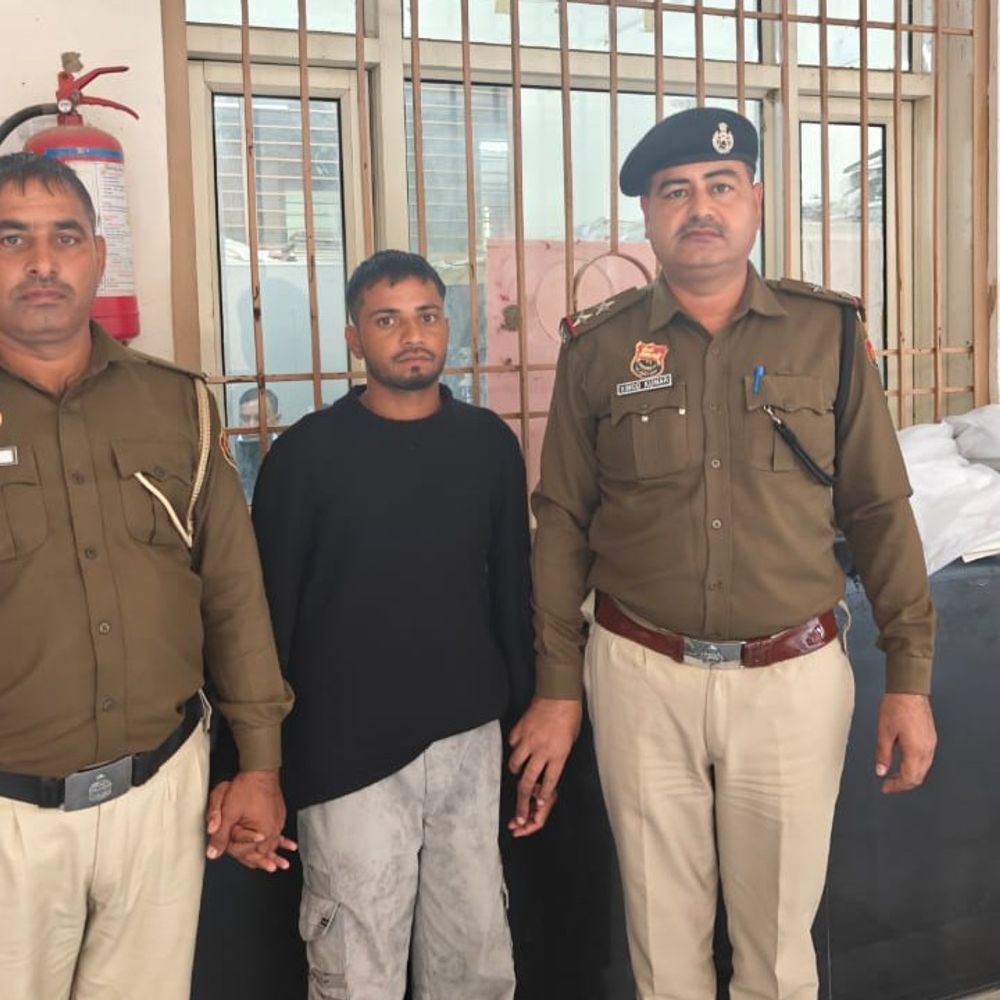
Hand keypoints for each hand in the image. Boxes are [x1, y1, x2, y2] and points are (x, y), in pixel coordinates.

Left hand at [205, 770, 296, 871]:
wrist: (260, 770)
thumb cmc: (246, 788)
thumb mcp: (228, 812)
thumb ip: (220, 835)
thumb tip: (212, 853)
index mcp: (262, 831)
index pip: (247, 852)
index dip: (235, 852)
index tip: (229, 851)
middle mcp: (273, 829)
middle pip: (263, 850)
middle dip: (260, 858)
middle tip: (268, 868)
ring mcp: (278, 822)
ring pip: (273, 843)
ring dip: (274, 853)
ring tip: (279, 865)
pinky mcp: (279, 816)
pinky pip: (279, 833)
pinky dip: (281, 841)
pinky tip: (289, 846)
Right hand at [507, 696, 582, 836]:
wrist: (559, 693)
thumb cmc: (570, 716)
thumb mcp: (571, 742)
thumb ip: (559, 758)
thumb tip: (547, 772)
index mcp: (558, 754)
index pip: (549, 782)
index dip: (543, 797)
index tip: (538, 807)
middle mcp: (542, 750)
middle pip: (527, 781)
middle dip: (522, 802)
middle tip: (518, 815)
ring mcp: (528, 739)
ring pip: (514, 765)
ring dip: (516, 772)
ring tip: (518, 772)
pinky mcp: (519, 729)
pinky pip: (512, 745)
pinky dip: (514, 749)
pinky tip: (519, 748)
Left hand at [875, 693, 936, 793]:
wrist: (909, 690)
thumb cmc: (896, 707)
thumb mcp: (884, 732)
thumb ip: (883, 754)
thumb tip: (881, 771)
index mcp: (916, 750)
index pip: (909, 778)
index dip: (897, 786)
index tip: (886, 787)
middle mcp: (927, 749)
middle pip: (918, 776)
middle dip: (903, 783)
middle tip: (889, 784)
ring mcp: (931, 742)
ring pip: (923, 768)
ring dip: (910, 774)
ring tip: (894, 774)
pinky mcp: (930, 736)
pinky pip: (925, 758)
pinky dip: (915, 765)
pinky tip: (904, 761)